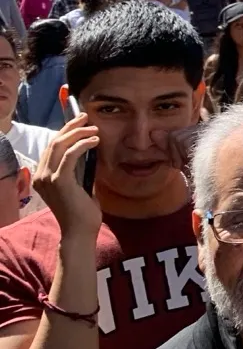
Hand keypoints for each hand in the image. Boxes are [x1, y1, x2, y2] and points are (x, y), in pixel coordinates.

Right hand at [34, 116, 101, 241]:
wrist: (80, 231)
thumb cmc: (82, 210)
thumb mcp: (80, 184)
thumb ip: (79, 169)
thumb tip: (89, 150)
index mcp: (42, 176)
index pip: (51, 147)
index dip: (64, 131)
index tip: (79, 121)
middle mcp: (40, 176)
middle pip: (54, 143)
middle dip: (70, 127)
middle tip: (86, 117)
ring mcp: (48, 178)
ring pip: (60, 146)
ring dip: (78, 133)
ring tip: (94, 128)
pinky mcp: (59, 181)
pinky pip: (70, 156)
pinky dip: (82, 145)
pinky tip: (95, 140)